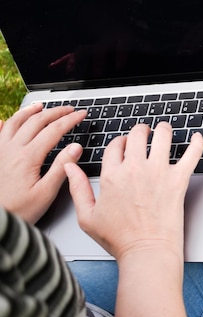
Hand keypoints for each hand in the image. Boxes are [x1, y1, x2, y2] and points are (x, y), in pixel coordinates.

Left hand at [0, 103, 85, 223]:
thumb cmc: (19, 210)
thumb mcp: (46, 193)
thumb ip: (62, 168)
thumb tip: (76, 147)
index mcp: (28, 157)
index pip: (54, 130)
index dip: (70, 120)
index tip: (82, 114)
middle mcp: (12, 149)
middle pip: (36, 121)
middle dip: (55, 112)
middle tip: (69, 109)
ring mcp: (1, 151)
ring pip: (15, 122)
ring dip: (30, 111)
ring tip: (40, 106)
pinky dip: (3, 123)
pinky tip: (4, 120)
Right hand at [64, 122, 202, 260]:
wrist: (146, 252)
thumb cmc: (119, 239)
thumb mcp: (87, 216)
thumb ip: (77, 188)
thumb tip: (69, 167)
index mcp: (112, 175)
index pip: (115, 145)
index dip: (120, 141)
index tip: (125, 144)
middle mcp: (135, 169)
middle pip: (138, 134)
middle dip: (141, 130)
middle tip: (146, 132)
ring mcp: (158, 172)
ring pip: (162, 136)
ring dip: (164, 130)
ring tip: (165, 130)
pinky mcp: (178, 180)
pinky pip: (192, 154)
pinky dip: (197, 143)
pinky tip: (198, 137)